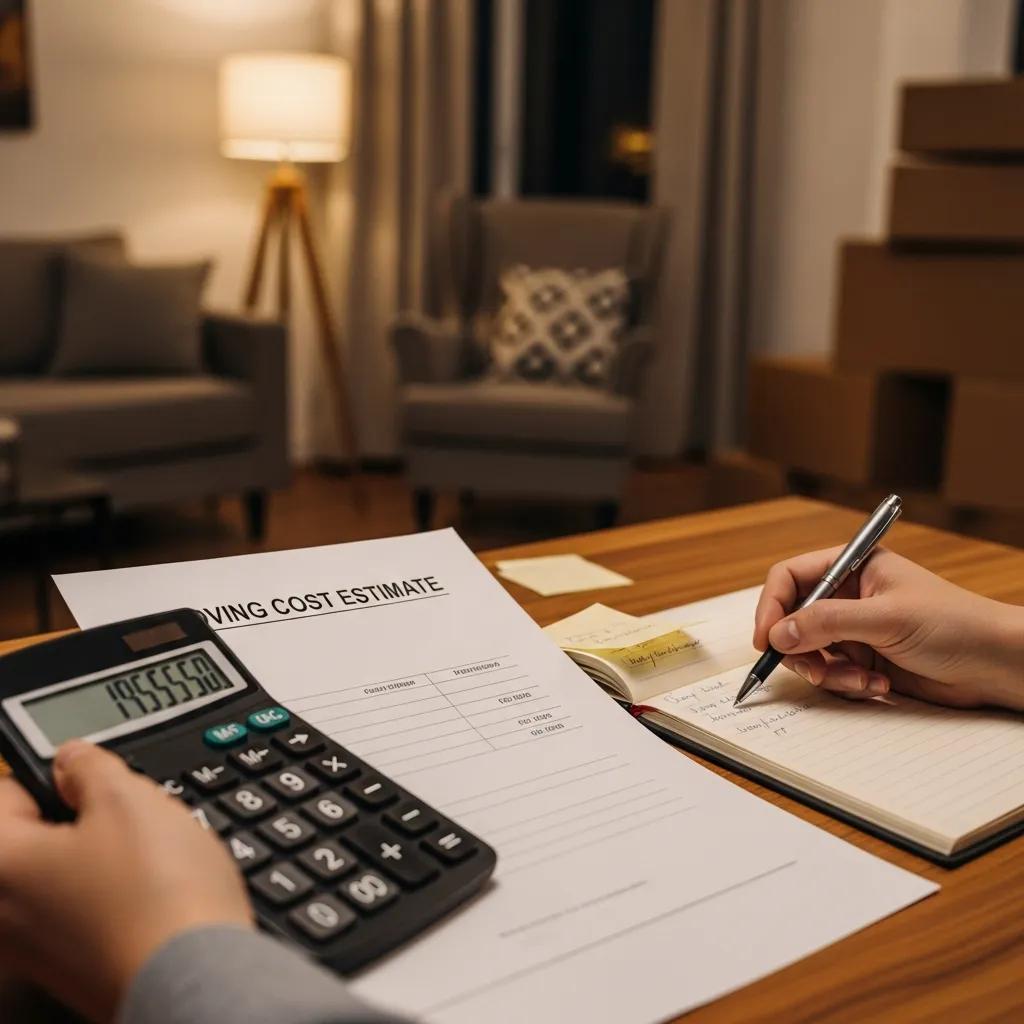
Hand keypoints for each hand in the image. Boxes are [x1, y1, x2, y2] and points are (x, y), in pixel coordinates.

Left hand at [0, 741, 252, 1021]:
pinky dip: (116, 894)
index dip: (59, 773)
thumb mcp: (128, 798)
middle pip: (37, 836)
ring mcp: (36, 950)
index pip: (7, 790)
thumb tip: (74, 761)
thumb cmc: (156, 897)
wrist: (198, 977)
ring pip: (67, 873)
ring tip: (153, 854)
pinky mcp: (74, 969)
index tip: (94, 774)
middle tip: (131, 815)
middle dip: (86, 817)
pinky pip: (86, 911)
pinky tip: (155, 890)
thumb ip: (90, 767)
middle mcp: (2, 915)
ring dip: (105, 856)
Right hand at [753, 547, 1023, 710]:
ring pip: (809, 653)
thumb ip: (827, 622)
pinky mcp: (863, 659)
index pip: (790, 578)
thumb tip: (778, 634)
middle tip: (815, 670)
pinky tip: (879, 685)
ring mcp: (854, 629)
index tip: (767, 639)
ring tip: (860, 680)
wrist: (996, 665)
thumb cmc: (954, 624)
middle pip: (792, 620)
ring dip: (828, 672)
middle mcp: (847, 596)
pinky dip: (847, 684)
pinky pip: (832, 674)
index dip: (772, 607)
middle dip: (801, 649)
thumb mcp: (886, 617)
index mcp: (851, 567)